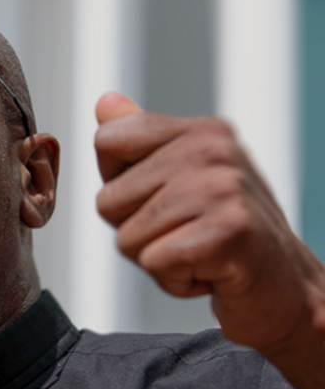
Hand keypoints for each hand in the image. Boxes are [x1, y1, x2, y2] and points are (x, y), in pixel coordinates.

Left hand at [94, 92, 324, 388]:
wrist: (283, 285)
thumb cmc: (223, 232)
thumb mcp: (180, 178)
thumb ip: (140, 142)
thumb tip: (105, 102)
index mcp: (200, 131)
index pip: (108, 140)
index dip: (118, 184)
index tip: (158, 198)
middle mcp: (213, 150)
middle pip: (108, 200)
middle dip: (134, 230)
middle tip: (184, 234)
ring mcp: (223, 189)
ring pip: (126, 238)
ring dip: (154, 259)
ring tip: (196, 252)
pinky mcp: (228, 232)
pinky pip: (154, 262)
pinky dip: (174, 280)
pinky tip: (208, 271)